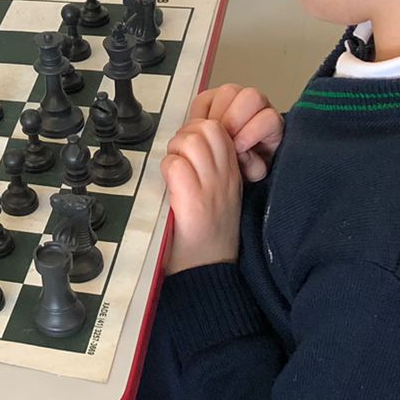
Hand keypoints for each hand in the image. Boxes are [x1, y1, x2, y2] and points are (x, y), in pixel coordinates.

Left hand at [160, 119, 242, 274]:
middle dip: (185, 134)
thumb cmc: (207, 236)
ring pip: (190, 141)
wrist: (208, 271)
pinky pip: (175, 165)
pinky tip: (170, 188)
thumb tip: (188, 139)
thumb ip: (211, 167)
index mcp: (233, 174)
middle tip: (178, 158)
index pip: (219, 128)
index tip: (188, 149)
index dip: (198, 130)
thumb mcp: (220, 195)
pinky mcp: (194, 202)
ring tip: (173, 172)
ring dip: (174, 150)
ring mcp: (211, 188)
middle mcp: (225, 178)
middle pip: (206, 128)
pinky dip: (166, 170)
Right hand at [190, 84, 283, 182]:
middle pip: (250, 97)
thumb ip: (252, 166)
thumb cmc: (246, 165)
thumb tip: (240, 154)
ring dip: (217, 114)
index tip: (238, 148)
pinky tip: (201, 131)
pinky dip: (201, 115)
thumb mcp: (254, 172)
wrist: (230, 163)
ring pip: (228, 92)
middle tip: (224, 137)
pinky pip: (204, 98)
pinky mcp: (211, 98)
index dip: (252, 132)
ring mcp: (234, 98)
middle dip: (234, 118)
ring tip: (210, 135)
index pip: (268, 117)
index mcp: (270, 122)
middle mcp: (255, 105)